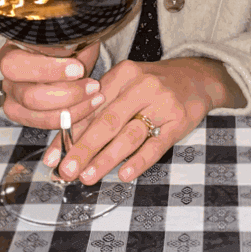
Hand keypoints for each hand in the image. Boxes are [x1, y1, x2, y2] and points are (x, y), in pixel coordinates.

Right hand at [0, 0, 103, 128]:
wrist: (80, 72)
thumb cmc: (72, 38)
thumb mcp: (80, 14)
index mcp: (17, 32)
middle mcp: (9, 58)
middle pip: (12, 66)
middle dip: (49, 69)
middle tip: (78, 68)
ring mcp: (12, 87)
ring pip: (29, 97)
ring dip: (66, 96)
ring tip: (94, 89)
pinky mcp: (21, 111)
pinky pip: (36, 120)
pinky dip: (68, 115)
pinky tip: (91, 104)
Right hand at [0, 41, 102, 128]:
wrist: (70, 53)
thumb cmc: (68, 41)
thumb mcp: (70, 36)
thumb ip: (70, 42)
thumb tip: (77, 55)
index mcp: (11, 50)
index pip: (15, 65)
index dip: (47, 70)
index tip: (78, 69)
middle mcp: (8, 77)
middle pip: (28, 96)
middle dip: (66, 94)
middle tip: (93, 85)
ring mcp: (13, 98)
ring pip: (35, 114)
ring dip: (71, 109)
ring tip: (96, 96)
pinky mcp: (24, 115)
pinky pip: (44, 123)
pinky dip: (70, 117)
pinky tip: (90, 105)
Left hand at [43, 57, 243, 183]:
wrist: (197, 78)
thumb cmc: (153, 86)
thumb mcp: (126, 86)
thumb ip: (99, 110)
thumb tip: (65, 144)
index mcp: (123, 74)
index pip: (91, 107)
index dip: (69, 134)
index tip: (52, 158)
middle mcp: (142, 85)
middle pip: (108, 121)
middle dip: (83, 148)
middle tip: (66, 170)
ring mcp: (163, 103)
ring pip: (129, 134)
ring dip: (106, 158)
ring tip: (88, 177)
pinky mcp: (180, 120)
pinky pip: (157, 144)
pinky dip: (139, 161)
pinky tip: (124, 174)